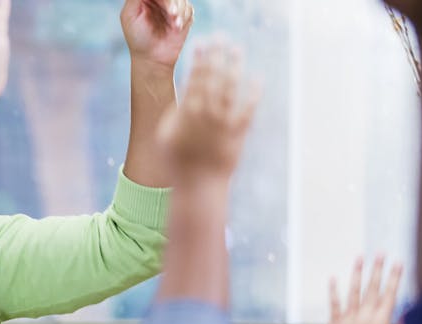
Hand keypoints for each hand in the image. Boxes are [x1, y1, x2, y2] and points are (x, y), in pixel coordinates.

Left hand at [122, 0, 192, 67]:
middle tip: (171, 14)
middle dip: (172, 2)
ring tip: (175, 25)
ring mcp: (171, 7)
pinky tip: (177, 28)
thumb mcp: (130, 15)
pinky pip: (189, 8)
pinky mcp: (183, 16)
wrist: (152, 58)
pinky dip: (185, 17)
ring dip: (180, 11)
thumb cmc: (137, 38)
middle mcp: (158, 0)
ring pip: (181, 0)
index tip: (167, 7)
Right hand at [156, 42, 260, 181]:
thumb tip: (184, 90)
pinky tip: (256, 78)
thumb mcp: (165, 135)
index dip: (199, 58)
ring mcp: (224, 123)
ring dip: (234, 66)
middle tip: (221, 38)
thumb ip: (175, 111)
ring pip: (231, 88)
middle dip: (217, 55)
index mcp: (186, 113)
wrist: (198, 187)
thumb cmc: (176, 161)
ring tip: (237, 50)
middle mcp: (206, 114)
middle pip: (213, 77)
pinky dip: (253, 92)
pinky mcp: (238, 133)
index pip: (194, 78)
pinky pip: (248, 108)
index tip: (202, 42)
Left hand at [329, 256, 404, 323]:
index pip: (390, 294)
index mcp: (381, 321)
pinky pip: (334, 305)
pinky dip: (333, 291)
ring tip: (360, 258)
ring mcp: (349, 319)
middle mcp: (365, 316)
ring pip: (354, 291)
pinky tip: (333, 278)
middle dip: (378, 269)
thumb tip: (409, 313)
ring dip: (357, 273)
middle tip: (381, 253)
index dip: (395, 277)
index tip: (399, 263)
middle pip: (373, 288)